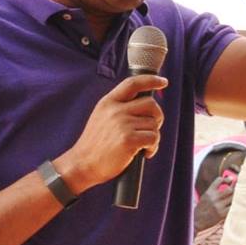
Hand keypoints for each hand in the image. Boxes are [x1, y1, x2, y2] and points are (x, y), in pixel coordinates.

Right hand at [56, 73, 167, 189]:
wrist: (82, 164)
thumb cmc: (95, 145)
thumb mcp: (101, 117)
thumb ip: (118, 108)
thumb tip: (145, 105)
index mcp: (108, 102)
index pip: (132, 83)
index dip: (151, 80)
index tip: (163, 82)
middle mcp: (115, 110)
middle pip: (150, 104)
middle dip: (157, 117)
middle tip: (151, 129)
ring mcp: (122, 124)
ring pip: (153, 124)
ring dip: (153, 137)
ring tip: (143, 146)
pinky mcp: (128, 139)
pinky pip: (153, 138)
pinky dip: (153, 147)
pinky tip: (145, 153)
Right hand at [195, 170, 236, 230]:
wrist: (197, 221)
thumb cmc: (202, 208)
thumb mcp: (205, 196)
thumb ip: (214, 190)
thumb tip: (226, 184)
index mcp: (209, 192)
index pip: (219, 180)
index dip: (226, 178)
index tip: (231, 178)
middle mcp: (214, 198)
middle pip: (229, 189)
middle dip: (234, 188)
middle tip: (236, 188)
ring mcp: (218, 206)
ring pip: (232, 198)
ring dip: (234, 197)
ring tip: (235, 197)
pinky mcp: (222, 214)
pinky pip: (232, 207)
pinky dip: (233, 205)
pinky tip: (233, 204)